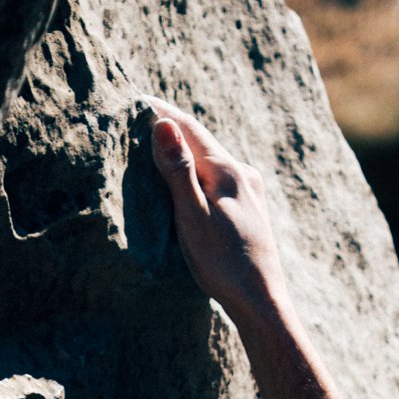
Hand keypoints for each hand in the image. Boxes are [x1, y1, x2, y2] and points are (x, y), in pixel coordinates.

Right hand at [145, 97, 289, 330]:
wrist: (261, 300)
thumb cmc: (223, 264)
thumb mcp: (193, 217)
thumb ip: (178, 171)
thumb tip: (164, 125)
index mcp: (227, 171)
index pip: (189, 129)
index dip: (162, 113)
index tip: (136, 99)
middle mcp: (242, 173)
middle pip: (202, 141)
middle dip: (172, 128)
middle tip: (140, 117)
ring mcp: (249, 191)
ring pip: (211, 160)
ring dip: (185, 150)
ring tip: (158, 145)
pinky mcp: (249, 209)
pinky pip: (218, 178)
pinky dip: (196, 171)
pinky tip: (188, 180)